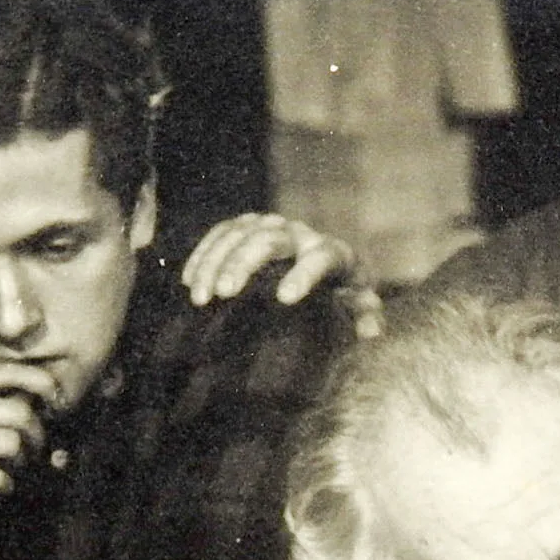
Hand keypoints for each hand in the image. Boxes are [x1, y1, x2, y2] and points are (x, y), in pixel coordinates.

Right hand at [0, 362, 59, 523]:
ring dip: (23, 460)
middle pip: (17, 411)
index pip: (1, 371)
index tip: (56, 398)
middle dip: (37, 433)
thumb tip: (36, 398)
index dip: (39, 382)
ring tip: (13, 467)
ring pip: (12, 443)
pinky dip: (6, 485)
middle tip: (34, 448)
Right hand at [183, 213, 380, 334]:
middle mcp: (302, 235)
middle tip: (223, 294)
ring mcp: (273, 227)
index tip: (284, 298)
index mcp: (334, 254)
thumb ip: (365, 317)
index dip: (305, 273)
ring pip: (240, 232)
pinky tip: (189, 282)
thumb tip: (370, 332)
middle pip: (270, 238)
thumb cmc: (344, 297)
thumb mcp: (360, 309)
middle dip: (244, 262)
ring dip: (215, 261)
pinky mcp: (248, 227)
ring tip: (200, 298)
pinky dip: (204, 254)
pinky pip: (222, 232)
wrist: (328, 272)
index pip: (322, 257)